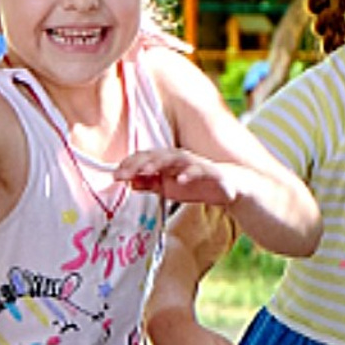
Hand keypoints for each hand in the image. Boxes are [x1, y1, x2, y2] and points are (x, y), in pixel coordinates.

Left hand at [117, 146, 238, 207]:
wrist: (230, 188)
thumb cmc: (197, 184)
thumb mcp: (169, 188)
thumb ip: (150, 184)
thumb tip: (130, 183)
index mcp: (166, 161)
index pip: (144, 158)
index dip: (128, 165)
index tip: (114, 176)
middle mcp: (178, 158)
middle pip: (154, 156)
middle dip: (137, 164)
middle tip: (121, 174)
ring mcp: (194, 163)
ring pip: (174, 159)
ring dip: (158, 164)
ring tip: (145, 171)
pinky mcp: (210, 171)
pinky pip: (198, 170)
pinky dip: (189, 173)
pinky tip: (181, 179)